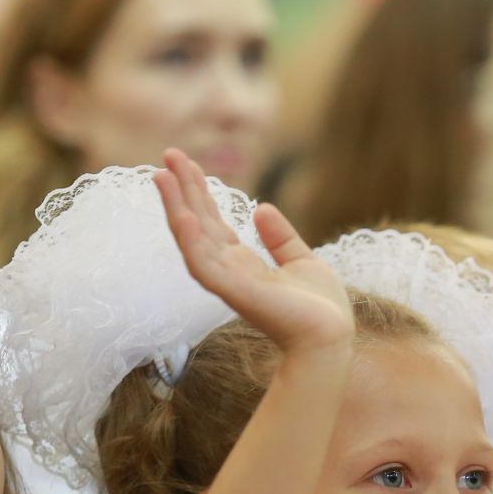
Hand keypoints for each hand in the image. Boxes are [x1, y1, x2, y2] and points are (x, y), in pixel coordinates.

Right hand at [154, 148, 354, 356]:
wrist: (331, 339)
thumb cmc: (320, 310)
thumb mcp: (301, 261)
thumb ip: (280, 238)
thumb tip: (261, 208)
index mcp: (243, 263)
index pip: (212, 222)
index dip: (199, 192)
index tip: (185, 163)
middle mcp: (229, 270)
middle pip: (197, 223)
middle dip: (181, 190)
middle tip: (167, 154)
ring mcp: (228, 281)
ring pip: (192, 240)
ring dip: (176, 208)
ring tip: (162, 176)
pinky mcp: (234, 293)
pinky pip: (205, 266)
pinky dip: (191, 243)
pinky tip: (184, 217)